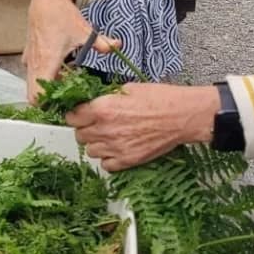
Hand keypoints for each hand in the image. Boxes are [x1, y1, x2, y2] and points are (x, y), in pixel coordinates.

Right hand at [22, 0, 109, 99]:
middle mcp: (35, 64)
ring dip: (49, 88)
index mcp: (46, 62)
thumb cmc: (60, 15)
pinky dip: (45, 76)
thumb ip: (103, 43)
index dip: (49, 104)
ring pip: (34, 85)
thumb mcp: (84, 31)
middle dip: (51, 99)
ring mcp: (30, 60)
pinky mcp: (29, 56)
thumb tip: (117, 46)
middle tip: (69, 96)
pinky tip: (59, 71)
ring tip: (67, 82)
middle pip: (35, 96)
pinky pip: (33, 75)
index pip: (37, 97)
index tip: (65, 103)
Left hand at [66, 83, 218, 170]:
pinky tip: (116, 149)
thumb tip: (94, 102)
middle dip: (85, 129)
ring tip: (107, 137)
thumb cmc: (160, 99)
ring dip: (96, 144)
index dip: (75, 115)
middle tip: (95, 125)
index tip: (79, 115)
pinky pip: (106, 165)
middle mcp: (105, 129)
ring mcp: (116, 147)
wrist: (182, 116)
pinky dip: (108, 159)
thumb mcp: (127, 88)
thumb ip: (106, 98)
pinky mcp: (128, 160)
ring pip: (90, 151)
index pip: (71, 117)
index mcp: (102, 109)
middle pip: (79, 135)